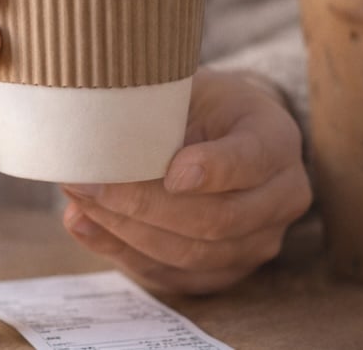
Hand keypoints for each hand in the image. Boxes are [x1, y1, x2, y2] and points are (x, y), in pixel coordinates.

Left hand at [61, 68, 311, 293]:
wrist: (219, 131)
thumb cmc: (198, 103)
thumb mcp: (185, 88)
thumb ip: (152, 115)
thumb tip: (95, 155)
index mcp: (275, 140)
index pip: (250, 161)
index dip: (212, 171)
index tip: (171, 172)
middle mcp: (281, 197)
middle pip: (218, 219)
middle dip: (144, 206)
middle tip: (89, 184)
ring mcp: (258, 241)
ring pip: (194, 254)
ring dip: (127, 232)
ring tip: (81, 202)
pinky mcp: (226, 270)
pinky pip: (174, 275)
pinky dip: (124, 254)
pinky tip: (87, 226)